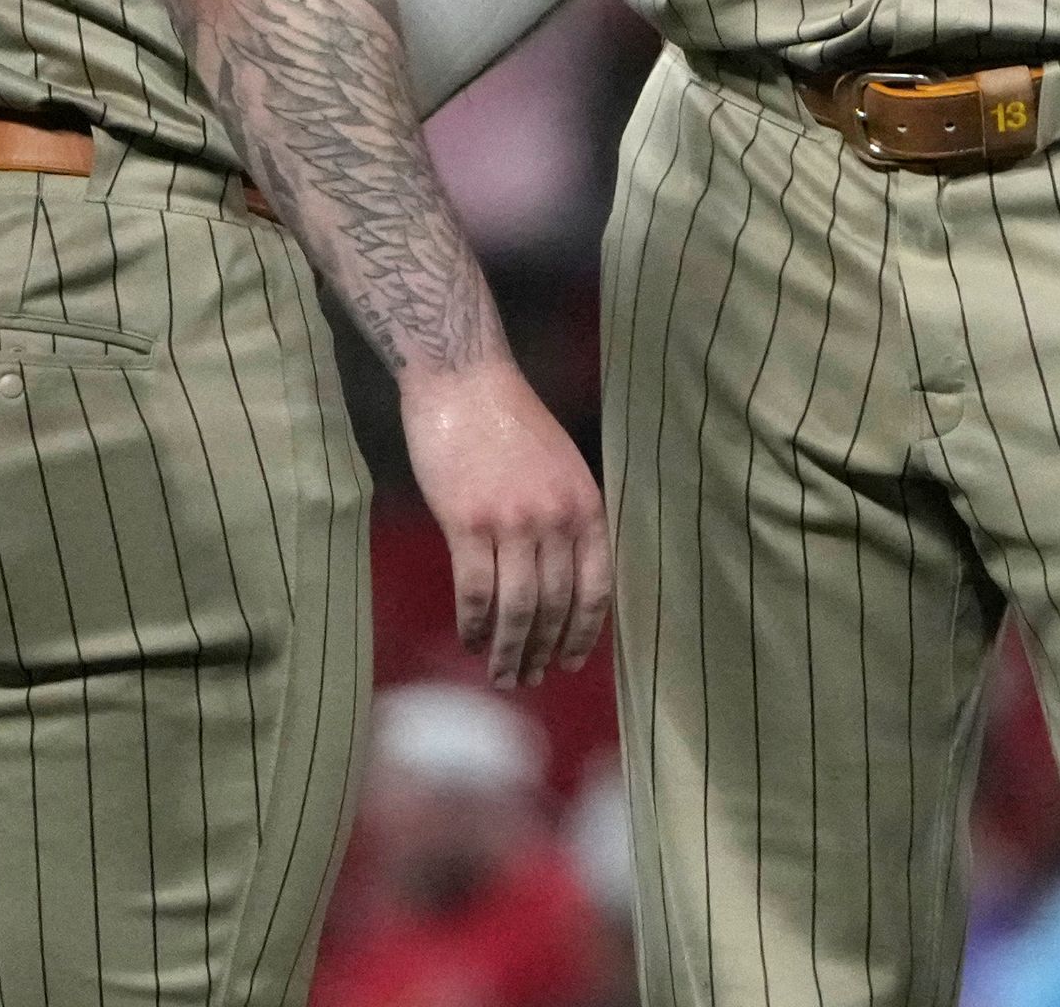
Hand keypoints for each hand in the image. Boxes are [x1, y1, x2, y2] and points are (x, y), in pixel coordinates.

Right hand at [398, 358, 610, 686]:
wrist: (464, 380)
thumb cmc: (509, 422)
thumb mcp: (560, 467)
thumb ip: (565, 518)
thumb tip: (558, 580)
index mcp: (586, 506)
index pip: (595, 587)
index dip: (583, 632)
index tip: (571, 661)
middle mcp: (556, 519)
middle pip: (555, 606)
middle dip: (543, 650)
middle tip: (529, 679)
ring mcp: (512, 522)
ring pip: (518, 609)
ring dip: (510, 651)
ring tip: (501, 675)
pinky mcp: (467, 523)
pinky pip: (476, 591)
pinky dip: (474, 624)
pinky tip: (470, 640)